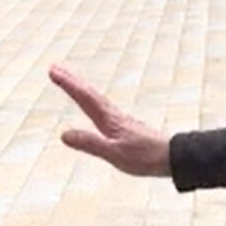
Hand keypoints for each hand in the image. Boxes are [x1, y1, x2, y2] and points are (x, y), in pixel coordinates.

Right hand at [49, 64, 171, 176]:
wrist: (172, 157)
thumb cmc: (145, 157)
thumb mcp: (114, 154)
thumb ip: (90, 144)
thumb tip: (64, 134)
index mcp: (109, 119)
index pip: (84, 98)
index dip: (68, 84)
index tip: (53, 71)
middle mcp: (113, 115)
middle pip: (89, 93)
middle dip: (71, 80)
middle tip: (54, 68)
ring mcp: (119, 120)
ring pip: (95, 99)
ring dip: (80, 88)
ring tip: (68, 80)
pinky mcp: (124, 126)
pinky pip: (101, 108)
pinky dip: (91, 100)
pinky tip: (92, 104)